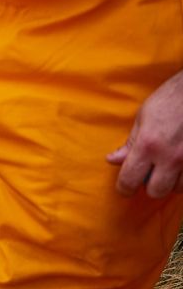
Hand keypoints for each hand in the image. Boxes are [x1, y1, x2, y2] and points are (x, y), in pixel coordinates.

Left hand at [108, 70, 182, 197]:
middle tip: (150, 175)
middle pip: (156, 191)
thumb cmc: (173, 98)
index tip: (125, 188)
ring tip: (170, 167)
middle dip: (150, 186)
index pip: (130, 180)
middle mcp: (171, 156)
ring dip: (172, 182)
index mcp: (149, 145)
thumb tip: (113, 160)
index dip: (124, 188)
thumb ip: (130, 142)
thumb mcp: (144, 116)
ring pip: (179, 189)